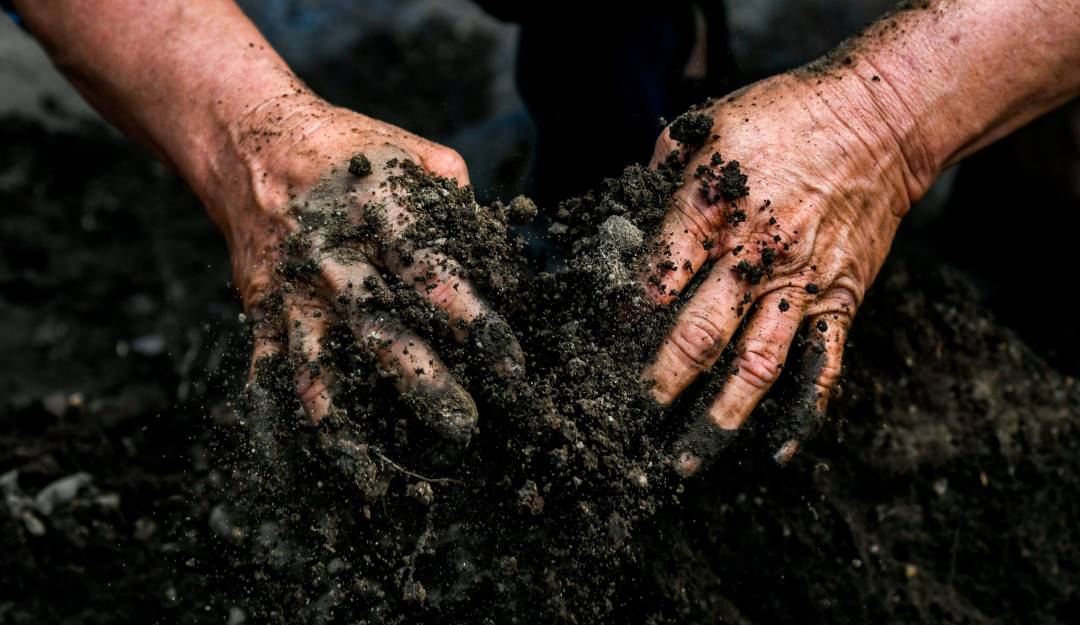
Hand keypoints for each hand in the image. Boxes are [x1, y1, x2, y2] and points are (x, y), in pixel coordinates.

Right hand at [208, 94, 522, 443]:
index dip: (476, 325)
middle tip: (464, 427)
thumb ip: (462, 209)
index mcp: (380, 213)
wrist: (253, 144)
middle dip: (422, 383)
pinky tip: (298, 472)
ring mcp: (292, 290)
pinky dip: (279, 425)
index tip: (510, 370)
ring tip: (374, 482)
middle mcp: (332, 256)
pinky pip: (268, 374)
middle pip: (378, 329)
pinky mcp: (263, 312)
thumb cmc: (354, 152)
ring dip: (344, 429)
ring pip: (316, 369)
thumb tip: (506, 266)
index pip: (435, 276)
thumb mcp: (416, 156)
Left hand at [641, 71, 925, 473]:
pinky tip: (776, 452)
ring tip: (684, 462)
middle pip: (697, 335)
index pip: (654, 281)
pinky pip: (822, 367)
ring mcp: (801, 285)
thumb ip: (660, 178)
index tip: (593, 353)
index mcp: (714, 211)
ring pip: (755, 367)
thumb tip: (622, 223)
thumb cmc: (782, 118)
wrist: (878, 119)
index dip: (621, 322)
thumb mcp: (706, 127)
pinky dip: (801, 415)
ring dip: (717, 420)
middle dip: (656, 385)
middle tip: (622, 422)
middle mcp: (756, 256)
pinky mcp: (841, 300)